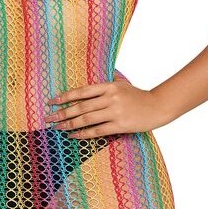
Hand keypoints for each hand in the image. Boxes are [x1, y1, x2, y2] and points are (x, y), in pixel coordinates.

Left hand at [45, 79, 163, 136]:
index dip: (65, 96)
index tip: (52, 101)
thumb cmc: (139, 96)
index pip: (82, 91)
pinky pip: (97, 131)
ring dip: (69, 124)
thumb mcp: (124, 83)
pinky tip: (73, 135)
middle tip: (49, 117)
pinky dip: (83, 134)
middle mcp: (110, 98)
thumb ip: (112, 79)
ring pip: (86, 119)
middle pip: (81, 106)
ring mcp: (115, 112)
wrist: (158, 107)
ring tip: (57, 127)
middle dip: (62, 112)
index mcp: (109, 86)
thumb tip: (103, 73)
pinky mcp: (119, 125)